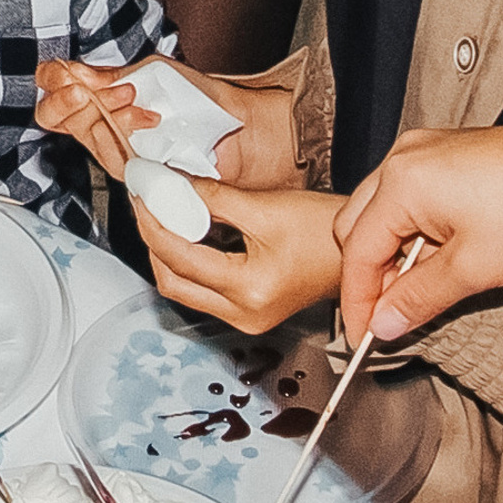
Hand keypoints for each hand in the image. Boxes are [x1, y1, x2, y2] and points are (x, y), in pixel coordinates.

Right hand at [35, 58, 297, 188]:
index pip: (52, 92)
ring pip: (88, 135)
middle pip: (57, 117)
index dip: (54, 85)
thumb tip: (70, 72)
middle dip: (77, 100)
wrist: (240, 127)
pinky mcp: (138, 177)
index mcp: (99, 99)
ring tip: (136, 100)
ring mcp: (118, 154)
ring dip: (110, 113)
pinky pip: (116, 158)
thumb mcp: (151, 72)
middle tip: (107, 90)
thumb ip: (109, 74)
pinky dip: (129, 135)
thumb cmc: (200, 97)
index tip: (72, 76)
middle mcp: (101, 129)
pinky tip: (150, 122)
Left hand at [141, 181, 346, 335]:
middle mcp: (245, 313)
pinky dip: (188, 262)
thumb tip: (173, 185)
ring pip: (185, 289)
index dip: (154, 222)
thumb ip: (213, 199)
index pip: (180, 257)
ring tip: (159, 214)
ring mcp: (247, 317)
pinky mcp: (250, 311)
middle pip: (173, 282)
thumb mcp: (265, 208)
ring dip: (167, 253)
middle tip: (144, 205)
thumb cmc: (325, 234)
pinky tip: (184, 233)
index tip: (143, 194)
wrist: (359, 255)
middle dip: (152, 242)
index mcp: (249, 290)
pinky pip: (203, 291)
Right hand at [331, 104, 502, 342]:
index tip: (365, 337)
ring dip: (391, 254)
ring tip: (420, 290)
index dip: (358, 302)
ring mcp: (421, 152)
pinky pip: (406, 195)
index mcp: (402, 184)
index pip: (357, 253)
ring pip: (380, 211)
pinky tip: (438, 256)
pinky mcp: (441, 153)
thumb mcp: (477, 268)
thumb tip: (384, 322)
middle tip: (389, 317)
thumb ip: (420, 297)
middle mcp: (403, 160)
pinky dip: (411, 230)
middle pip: (356, 227)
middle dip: (368, 276)